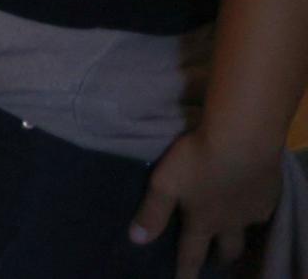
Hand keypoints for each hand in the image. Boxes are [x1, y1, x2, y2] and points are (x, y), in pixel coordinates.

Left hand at [130, 129, 281, 277]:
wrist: (244, 140)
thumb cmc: (198, 160)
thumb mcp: (165, 184)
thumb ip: (152, 212)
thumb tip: (136, 240)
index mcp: (203, 221)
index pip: (192, 253)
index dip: (186, 271)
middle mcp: (230, 221)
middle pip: (227, 248)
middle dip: (220, 257)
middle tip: (216, 260)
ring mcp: (252, 208)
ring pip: (247, 231)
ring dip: (239, 236)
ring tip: (233, 234)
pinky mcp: (269, 192)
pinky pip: (263, 209)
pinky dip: (255, 210)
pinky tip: (251, 200)